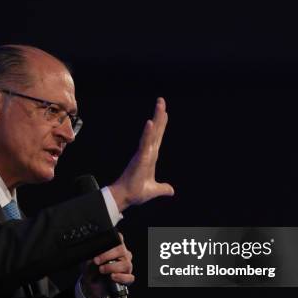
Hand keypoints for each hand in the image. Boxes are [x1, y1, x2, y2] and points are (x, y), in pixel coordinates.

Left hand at [80, 233, 133, 297]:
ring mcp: (126, 266)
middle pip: (121, 250)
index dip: (112, 240)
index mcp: (114, 246)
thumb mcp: (87, 260)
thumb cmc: (92, 269)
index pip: (118, 238)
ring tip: (101, 270)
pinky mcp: (127, 278)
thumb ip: (90, 256)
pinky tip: (112, 277)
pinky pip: (129, 277)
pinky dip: (120, 277)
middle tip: (96, 261)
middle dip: (107, 255)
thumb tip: (92, 256)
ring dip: (112, 267)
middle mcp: (123, 254)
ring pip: (126, 264)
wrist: (92, 284)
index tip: (100, 246)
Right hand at [109, 97, 173, 211]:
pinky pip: (145, 143)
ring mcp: (143, 153)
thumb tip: (171, 190)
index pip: (157, 138)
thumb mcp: (154, 190)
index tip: (164, 113)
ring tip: (160, 104)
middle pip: (156, 131)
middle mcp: (147, 152)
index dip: (161, 125)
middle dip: (159, 115)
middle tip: (161, 100)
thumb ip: (162, 188)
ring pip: (152, 132)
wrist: (126, 198)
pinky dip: (148, 133)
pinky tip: (150, 122)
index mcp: (151, 157)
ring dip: (156, 118)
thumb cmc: (136, 192)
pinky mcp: (140, 157)